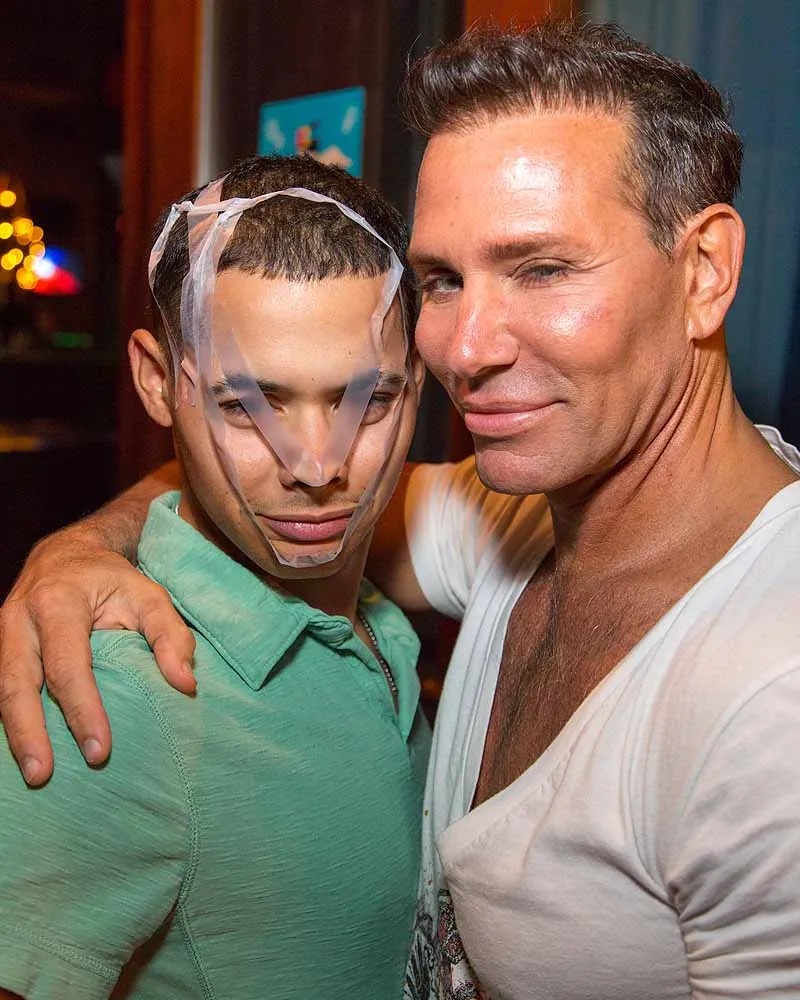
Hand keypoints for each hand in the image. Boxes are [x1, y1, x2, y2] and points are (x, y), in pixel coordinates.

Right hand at [0, 529, 194, 785]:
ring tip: (34, 774)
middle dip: (28, 732)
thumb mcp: (150, 595)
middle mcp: (19, 618)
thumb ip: (171, 636)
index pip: (68, 666)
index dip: (83, 710)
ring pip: (0, 690)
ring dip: (14, 734)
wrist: (68, 554)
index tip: (99, 751)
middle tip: (42, 775)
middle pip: (17, 683)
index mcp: (58, 602)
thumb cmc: (113, 579)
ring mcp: (1, 633)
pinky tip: (24, 750)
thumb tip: (186, 685)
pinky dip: (10, 721)